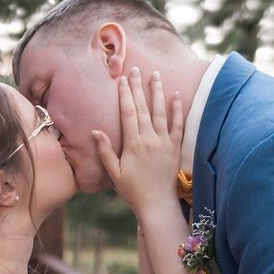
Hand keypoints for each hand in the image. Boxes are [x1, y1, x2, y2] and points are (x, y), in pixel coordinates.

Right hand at [94, 68, 184, 216]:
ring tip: (154, 74)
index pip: (128, 114)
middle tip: (135, 69)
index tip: (122, 80)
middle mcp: (149, 140)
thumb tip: (95, 131)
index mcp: (133, 144)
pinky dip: (177, 110)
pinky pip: (178, 125)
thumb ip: (105, 151)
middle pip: (143, 108)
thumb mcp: (114, 173)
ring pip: (160, 112)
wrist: (157, 204)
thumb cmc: (133, 190)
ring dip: (157, 92)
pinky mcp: (175, 148)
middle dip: (138, 87)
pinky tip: (176, 95)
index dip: (125, 95)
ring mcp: (164, 143)